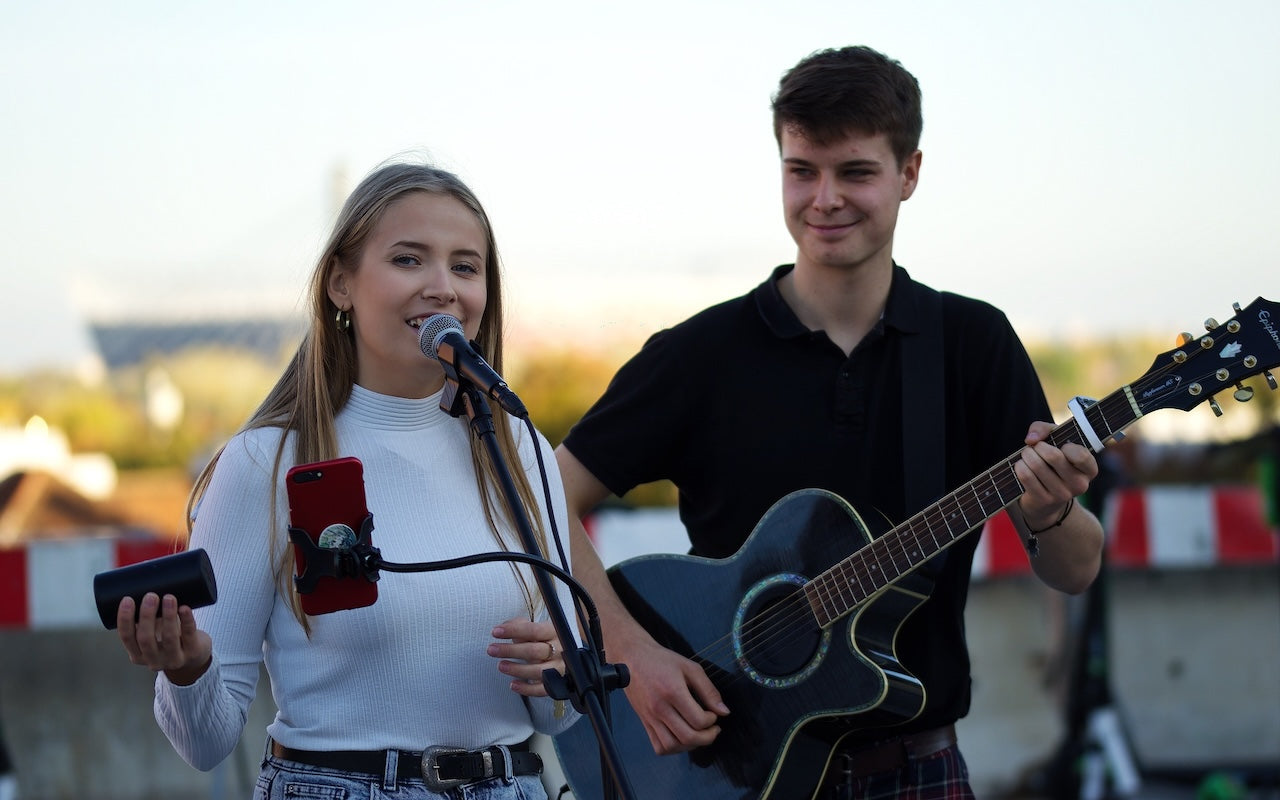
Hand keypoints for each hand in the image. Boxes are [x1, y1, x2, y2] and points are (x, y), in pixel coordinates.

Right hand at [117, 593, 212, 685]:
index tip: (127, 599)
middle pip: (145, 638)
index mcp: (138, 654)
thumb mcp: (153, 633)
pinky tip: (185, 608)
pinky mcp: (193, 653)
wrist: (195, 657)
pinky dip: (187, 620)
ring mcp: (174, 659)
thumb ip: (145, 616)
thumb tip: (140, 581)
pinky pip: (189, 635)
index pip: (127, 638)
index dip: (125, 619)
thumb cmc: (168, 638)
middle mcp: (153, 660)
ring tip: (169, 597)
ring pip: (169, 637)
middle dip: (147, 615)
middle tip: (151, 595)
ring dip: (168, 616)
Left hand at [489, 617, 564, 698]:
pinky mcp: (557, 683)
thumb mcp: (535, 628)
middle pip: (534, 651)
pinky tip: (513, 684)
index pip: (534, 630)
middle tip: (492, 649)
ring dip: (516, 669)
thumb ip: (519, 625)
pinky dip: (526, 689)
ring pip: (538, 671)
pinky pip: (542, 689)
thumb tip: (503, 627)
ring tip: (501, 666)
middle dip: (510, 650)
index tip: (496, 631)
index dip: (514, 631)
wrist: (563, 654)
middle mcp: (559, 650)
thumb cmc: (544, 640)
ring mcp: (559, 667)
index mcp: (553, 632)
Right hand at [616, 636, 728, 754]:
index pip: (698, 720)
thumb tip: (724, 711)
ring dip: (690, 746)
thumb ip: (709, 690)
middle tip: (713, 729)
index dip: (712, 721)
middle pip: (687, 737)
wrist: (633, 658)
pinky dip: (673, 748)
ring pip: (673, 746)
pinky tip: (681, 738)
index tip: (714, 714)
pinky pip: (659, 746)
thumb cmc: (662, 660)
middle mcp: (660, 708)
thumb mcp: (690, 668)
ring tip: (698, 734)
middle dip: (707, 738)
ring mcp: (650, 717)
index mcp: (673, 692)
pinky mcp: (644, 722)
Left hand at [1015, 421, 1097, 527]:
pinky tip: (1022, 465)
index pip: (1081, 455)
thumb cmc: (1052, 462)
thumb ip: (1045, 429)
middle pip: (1054, 456)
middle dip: (1038, 446)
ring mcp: (1062, 495)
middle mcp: (1080, 484)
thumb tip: (1032, 439)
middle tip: (1035, 447)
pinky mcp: (1044, 500)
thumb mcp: (1055, 440)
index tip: (1061, 446)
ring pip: (1037, 465)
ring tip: (1027, 455)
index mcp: (1090, 470)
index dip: (1066, 446)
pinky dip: (1020, 466)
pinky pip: (1026, 476)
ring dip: (1026, 455)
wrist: (1044, 499)